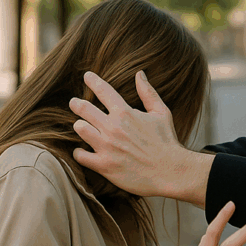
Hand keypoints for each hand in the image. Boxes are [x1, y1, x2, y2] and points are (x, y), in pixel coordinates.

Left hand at [70, 71, 212, 204]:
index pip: (103, 90)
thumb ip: (148, 93)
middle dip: (77, 104)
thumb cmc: (167, 142)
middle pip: (83, 108)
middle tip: (75, 103)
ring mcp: (107, 147)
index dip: (92, 80)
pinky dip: (79, 152)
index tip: (87, 77)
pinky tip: (83, 151)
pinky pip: (80, 155)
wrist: (171, 172)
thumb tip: (140, 74)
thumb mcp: (162, 113)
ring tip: (82, 127)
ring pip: (79, 128)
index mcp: (125, 113)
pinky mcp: (104, 166)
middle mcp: (113, 128)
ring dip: (79, 126)